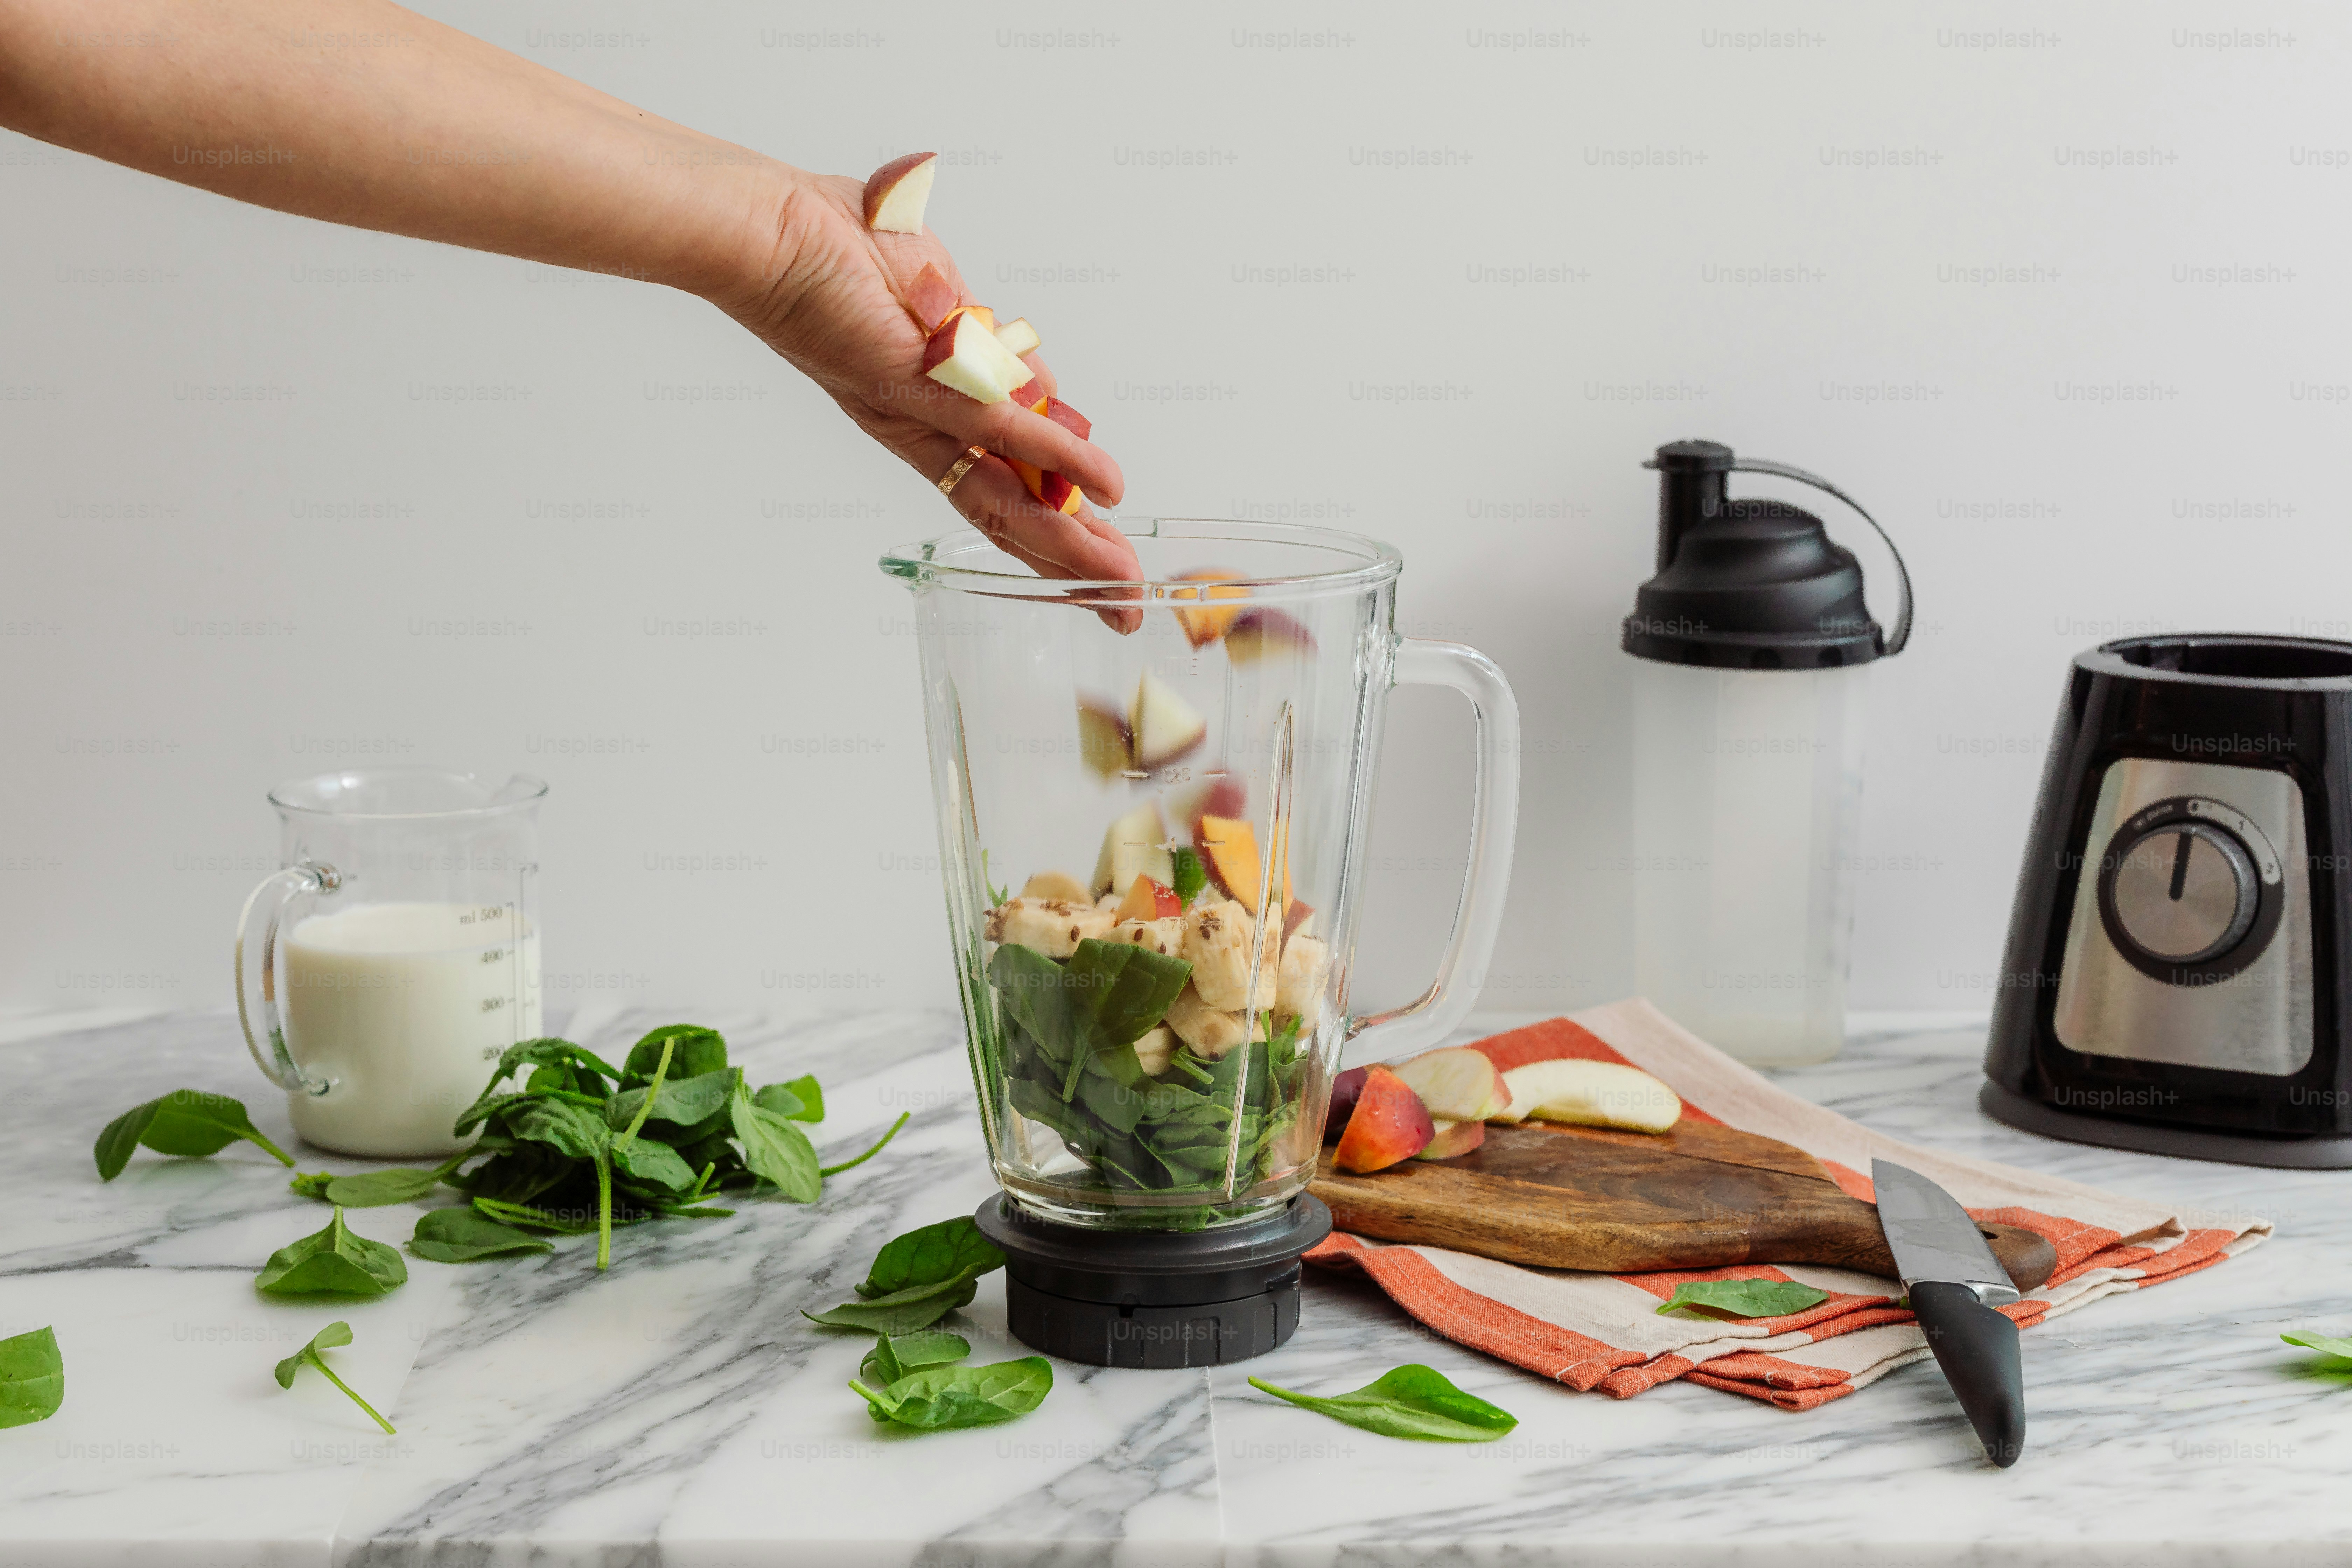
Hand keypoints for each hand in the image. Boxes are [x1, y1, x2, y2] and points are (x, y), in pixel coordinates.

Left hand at [716, 167, 1144, 588]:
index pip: (1000, 490)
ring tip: (1121, 581)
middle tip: (1123, 608)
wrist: (768, 235)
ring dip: (1073, 541)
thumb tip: (1043, 390)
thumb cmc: (835, 250)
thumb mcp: (943, 302)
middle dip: (1072, 564)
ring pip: (1010, 497)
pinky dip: (1062, 460)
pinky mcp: (924, 385)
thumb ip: (994, 350)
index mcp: (926, 414)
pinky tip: (1105, 491)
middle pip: (1010, 516)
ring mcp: (923, 415)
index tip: (1099, 563)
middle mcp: (925, 431)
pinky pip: (1007, 431)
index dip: (1052, 530)